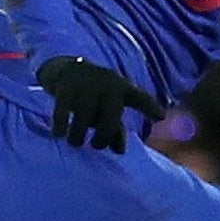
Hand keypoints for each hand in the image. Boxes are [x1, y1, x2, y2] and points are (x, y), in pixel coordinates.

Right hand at [37, 57, 165, 152]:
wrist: (68, 69)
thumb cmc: (96, 96)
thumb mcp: (109, 109)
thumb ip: (116, 129)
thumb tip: (119, 151)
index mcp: (123, 89)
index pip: (140, 98)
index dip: (150, 107)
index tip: (160, 117)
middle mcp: (107, 85)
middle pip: (110, 115)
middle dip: (104, 134)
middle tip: (96, 145)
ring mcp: (86, 84)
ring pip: (85, 114)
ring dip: (79, 132)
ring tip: (75, 142)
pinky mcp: (66, 87)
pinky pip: (63, 108)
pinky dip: (61, 123)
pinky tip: (59, 134)